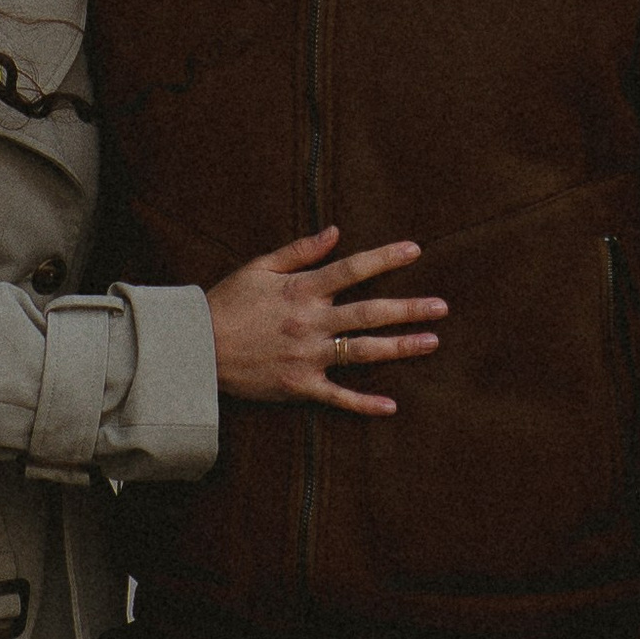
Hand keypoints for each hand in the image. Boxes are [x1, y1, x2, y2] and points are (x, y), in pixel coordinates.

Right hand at [205, 226, 447, 413]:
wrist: (197, 348)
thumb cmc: (227, 302)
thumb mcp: (259, 267)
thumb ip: (300, 251)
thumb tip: (336, 232)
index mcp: (302, 289)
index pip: (353, 269)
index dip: (386, 258)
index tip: (416, 250)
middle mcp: (311, 322)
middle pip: (370, 313)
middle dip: (409, 309)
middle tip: (442, 306)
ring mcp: (308, 356)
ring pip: (363, 351)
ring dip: (400, 347)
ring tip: (431, 342)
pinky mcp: (300, 385)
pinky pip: (339, 397)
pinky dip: (364, 404)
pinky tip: (391, 406)